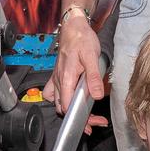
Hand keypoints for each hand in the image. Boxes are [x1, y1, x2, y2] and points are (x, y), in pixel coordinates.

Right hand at [42, 14, 107, 133]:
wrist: (73, 27)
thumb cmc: (82, 39)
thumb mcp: (92, 56)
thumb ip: (93, 77)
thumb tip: (96, 96)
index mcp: (66, 78)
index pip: (68, 106)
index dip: (80, 118)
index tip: (93, 124)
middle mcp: (58, 80)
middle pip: (63, 107)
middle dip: (79, 118)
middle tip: (96, 121)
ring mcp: (56, 78)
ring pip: (58, 102)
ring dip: (70, 111)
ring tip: (86, 115)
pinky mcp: (57, 75)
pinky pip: (52, 93)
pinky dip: (59, 100)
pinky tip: (70, 99)